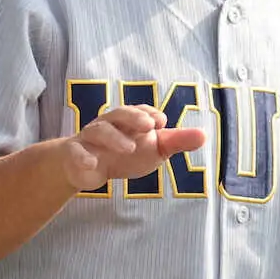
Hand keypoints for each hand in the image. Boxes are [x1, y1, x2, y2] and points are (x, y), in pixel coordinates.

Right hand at [62, 105, 204, 191]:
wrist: (84, 167)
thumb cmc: (123, 151)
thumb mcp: (153, 148)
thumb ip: (176, 141)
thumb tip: (204, 135)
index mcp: (127, 120)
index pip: (139, 111)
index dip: (149, 114)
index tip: (161, 122)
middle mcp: (108, 124)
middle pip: (118, 114)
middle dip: (133, 117)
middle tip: (149, 126)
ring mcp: (89, 139)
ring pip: (98, 131)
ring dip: (114, 138)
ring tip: (129, 148)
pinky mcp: (75, 155)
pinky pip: (75, 152)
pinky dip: (82, 157)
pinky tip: (91, 164)